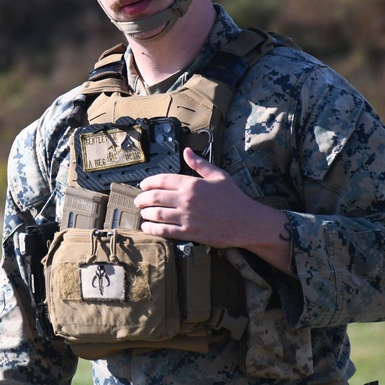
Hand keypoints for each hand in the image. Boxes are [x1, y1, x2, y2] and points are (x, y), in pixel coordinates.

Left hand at [136, 147, 293, 273]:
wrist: (246, 222)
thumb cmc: (233, 198)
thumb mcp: (218, 175)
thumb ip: (199, 164)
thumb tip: (186, 151)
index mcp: (192, 183)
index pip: (162, 180)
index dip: (148, 182)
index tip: (143, 185)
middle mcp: (186, 199)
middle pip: (154, 197)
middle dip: (142, 198)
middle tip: (138, 201)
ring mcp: (187, 217)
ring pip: (156, 214)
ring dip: (145, 213)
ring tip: (142, 213)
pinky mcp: (189, 233)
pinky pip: (164, 230)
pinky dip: (152, 228)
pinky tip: (147, 227)